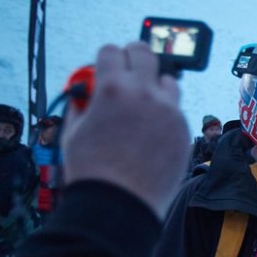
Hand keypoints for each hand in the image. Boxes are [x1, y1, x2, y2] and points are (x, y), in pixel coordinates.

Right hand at [62, 43, 189, 218]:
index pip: (111, 50)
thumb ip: (82, 106)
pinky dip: (165, 114)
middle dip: (133, 55)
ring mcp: (168, 111)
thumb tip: (86, 94)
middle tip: (129, 66)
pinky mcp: (184, 129)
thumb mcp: (72, 132)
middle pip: (144, 53)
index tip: (106, 65)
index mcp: (111, 89)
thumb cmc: (91, 172)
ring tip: (143, 103)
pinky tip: (152, 132)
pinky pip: (176, 111)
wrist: (120, 205)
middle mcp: (143, 93)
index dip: (106, 57)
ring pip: (167, 80)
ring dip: (154, 85)